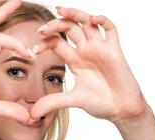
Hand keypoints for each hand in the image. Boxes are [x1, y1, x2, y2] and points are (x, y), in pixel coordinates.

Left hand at [30, 6, 147, 123]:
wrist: (122, 110)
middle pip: (68, 28)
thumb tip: (32, 113)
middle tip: (41, 29)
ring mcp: (100, 48)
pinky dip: (103, 21)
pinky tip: (93, 20)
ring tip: (60, 10)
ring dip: (74, 14)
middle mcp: (86, 50)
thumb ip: (53, 103)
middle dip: (54, 25)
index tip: (33, 51)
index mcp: (74, 60)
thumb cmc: (100, 103)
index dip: (44, 43)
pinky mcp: (114, 50)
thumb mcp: (73, 100)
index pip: (56, 42)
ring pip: (86, 22)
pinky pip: (110, 29)